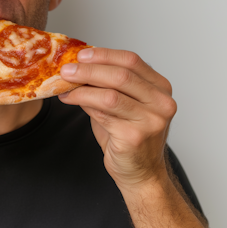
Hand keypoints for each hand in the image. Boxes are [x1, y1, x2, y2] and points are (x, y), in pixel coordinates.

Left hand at [58, 47, 176, 190]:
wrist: (141, 173)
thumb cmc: (129, 135)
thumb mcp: (122, 103)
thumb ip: (107, 84)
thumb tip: (78, 65)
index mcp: (160, 88)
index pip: (132, 61)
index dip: (104, 55)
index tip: (82, 54)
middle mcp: (161, 102)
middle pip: (121, 75)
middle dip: (89, 69)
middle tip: (67, 69)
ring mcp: (151, 120)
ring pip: (110, 94)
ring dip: (82, 87)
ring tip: (64, 84)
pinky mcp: (135, 136)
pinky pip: (102, 113)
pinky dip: (82, 103)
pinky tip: (70, 99)